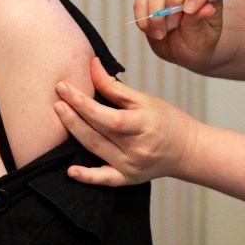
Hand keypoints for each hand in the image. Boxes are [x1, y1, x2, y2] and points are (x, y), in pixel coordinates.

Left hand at [54, 57, 198, 186]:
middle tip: (57, 96)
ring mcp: (131, 166)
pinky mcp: (128, 178)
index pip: (107, 116)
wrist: (187, 150)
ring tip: (59, 113)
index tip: (65, 88)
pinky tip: (71, 171)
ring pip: (95, 149)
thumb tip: (91, 65)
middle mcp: (136, 148)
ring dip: (73, 132)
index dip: (83, 103)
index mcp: (143, 124)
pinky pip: (105, 179)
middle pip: (97, 131)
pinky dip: (87, 177)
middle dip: (73, 113)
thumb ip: (114, 87)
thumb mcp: (145, 99)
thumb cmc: (167, 120)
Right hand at [133, 0, 226, 68]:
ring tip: (162, 33)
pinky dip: (143, 18)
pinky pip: (140, 1)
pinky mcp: (149, 0)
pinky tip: (152, 31)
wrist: (183, 52)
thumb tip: (208, 8)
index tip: (190, 11)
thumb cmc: (198, 43)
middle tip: (174, 22)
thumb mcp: (203, 38)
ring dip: (157, 14)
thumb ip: (200, 21)